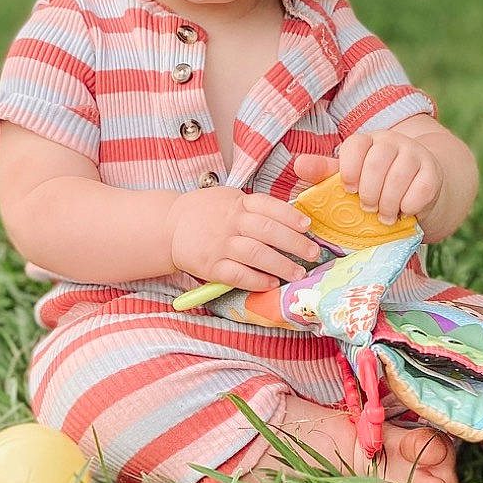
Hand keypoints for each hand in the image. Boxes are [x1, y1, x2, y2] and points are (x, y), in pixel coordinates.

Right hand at [168, 185, 321, 291]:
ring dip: (280, 265)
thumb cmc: (207, 212)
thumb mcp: (230, 199)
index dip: (290, 216)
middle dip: (294, 243)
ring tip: (298, 273)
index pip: (268, 206)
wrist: (170, 226)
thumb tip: (293, 218)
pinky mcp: (211, 267)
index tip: (307, 226)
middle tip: (313, 253)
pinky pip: (237, 275)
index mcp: (238, 203)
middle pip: (267, 231)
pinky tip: (271, 283)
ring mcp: (220, 245)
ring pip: (255, 254)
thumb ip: (256, 207)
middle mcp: (231, 223)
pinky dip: (257, 280)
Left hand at [294, 130, 446, 225]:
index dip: (349, 170)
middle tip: (367, 208)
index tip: (348, 189)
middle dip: (369, 192)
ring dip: (388, 204)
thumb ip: (325, 172)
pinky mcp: (433, 172)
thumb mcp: (351, 177)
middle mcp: (393, 142)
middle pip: (377, 163)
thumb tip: (299, 165)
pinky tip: (404, 211)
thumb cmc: (377, 185)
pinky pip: (420, 190)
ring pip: (398, 177)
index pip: (355, 146)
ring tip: (384, 216)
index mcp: (368, 141)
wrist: (418, 190)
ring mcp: (415, 154)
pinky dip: (409, 206)